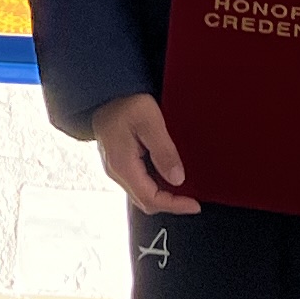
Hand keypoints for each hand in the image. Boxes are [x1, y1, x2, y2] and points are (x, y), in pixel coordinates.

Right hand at [91, 94, 200, 214]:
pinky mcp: (119, 163)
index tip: (194, 204)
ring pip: (142, 194)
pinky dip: (156, 185)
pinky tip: (168, 175)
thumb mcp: (149, 121)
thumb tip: (177, 179)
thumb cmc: (126, 103)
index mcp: (123, 165)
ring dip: (164, 195)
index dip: (174, 205)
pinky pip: (139, 183)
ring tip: (184, 189)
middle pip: (145, 201)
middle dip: (171, 204)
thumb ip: (163, 150)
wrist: (104, 93)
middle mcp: (117, 172)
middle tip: (192, 199)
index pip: (150, 198)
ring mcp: (116, 169)